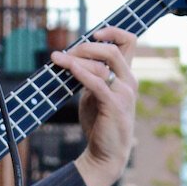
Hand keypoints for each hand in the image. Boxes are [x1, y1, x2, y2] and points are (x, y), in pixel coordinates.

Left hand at [51, 26, 136, 185]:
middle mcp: (129, 81)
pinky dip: (80, 72)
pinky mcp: (114, 106)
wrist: (106, 154)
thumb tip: (72, 57)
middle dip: (86, 46)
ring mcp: (124, 94)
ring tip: (56, 59)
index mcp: (126, 76)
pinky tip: (67, 67)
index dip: (113, 31)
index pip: (130, 41)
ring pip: (103, 64)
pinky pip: (97, 82)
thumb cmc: (100, 123)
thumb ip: (90, 75)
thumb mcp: (95, 93)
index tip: (93, 34)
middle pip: (113, 49)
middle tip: (65, 53)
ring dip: (77, 59)